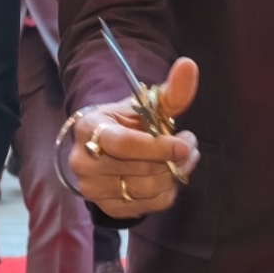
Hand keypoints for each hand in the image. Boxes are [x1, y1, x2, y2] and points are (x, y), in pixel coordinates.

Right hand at [69, 57, 200, 218]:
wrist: (102, 147)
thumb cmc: (127, 123)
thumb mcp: (145, 106)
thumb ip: (171, 91)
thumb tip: (189, 64)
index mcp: (89, 128)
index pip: (122, 144)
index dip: (157, 147)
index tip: (185, 144)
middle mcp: (83, 161)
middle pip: (142, 169)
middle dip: (175, 158)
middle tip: (190, 144)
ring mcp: (93, 188)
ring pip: (149, 189)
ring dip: (175, 175)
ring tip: (181, 158)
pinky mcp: (107, 208)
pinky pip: (151, 206)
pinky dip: (167, 192)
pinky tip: (167, 175)